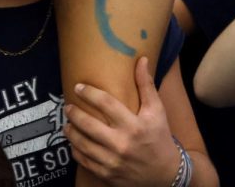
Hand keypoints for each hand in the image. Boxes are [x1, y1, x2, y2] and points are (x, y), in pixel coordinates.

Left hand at [65, 57, 178, 185]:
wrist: (166, 174)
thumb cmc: (160, 138)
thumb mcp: (157, 111)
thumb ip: (146, 85)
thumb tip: (141, 59)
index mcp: (134, 126)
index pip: (106, 103)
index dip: (89, 93)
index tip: (78, 87)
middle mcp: (122, 144)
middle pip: (88, 125)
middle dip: (74, 113)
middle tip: (67, 107)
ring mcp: (113, 162)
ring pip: (82, 144)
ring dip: (70, 132)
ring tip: (67, 123)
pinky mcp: (108, 175)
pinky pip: (84, 161)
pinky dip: (76, 150)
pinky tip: (74, 143)